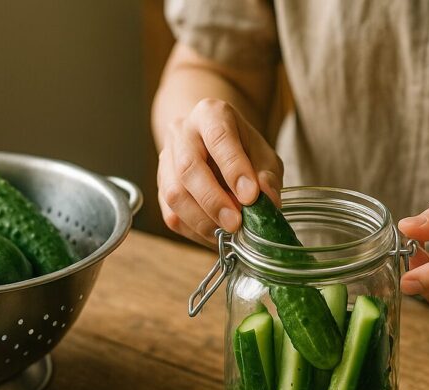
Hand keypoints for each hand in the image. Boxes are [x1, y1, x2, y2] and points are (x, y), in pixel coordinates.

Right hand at [157, 98, 283, 244]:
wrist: (213, 144)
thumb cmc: (243, 149)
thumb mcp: (264, 155)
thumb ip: (268, 175)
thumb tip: (268, 201)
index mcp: (210, 114)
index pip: (218, 137)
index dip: (234, 168)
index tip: (251, 196)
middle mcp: (182, 132)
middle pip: (188, 167)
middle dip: (213, 200)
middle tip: (236, 223)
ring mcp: (166, 159)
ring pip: (174, 193)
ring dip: (202, 220)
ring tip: (228, 232)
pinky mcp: (161, 187)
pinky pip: (171, 214)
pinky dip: (195, 231)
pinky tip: (216, 235)